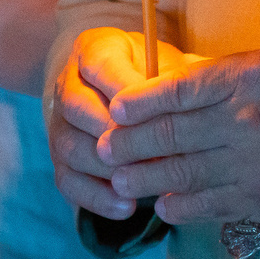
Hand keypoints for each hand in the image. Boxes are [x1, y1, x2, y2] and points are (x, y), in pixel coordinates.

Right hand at [49, 27, 201, 220]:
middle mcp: (67, 84)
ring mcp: (58, 123)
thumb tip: (200, 94)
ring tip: (143, 183)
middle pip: (77, 109)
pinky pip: (67, 181)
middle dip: (116, 135)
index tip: (161, 113)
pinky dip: (95, 198)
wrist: (117, 88)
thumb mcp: (164, 62)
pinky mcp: (59, 157)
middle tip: (153, 154)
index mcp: (93, 51)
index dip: (128, 91)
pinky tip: (126, 207)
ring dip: (106, 169)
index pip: (102, 67)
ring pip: (70, 147)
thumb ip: (176, 75)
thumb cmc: (151, 73)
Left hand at [95, 47, 259, 229]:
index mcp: (250, 76)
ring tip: (120, 179)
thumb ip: (223, 75)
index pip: (178, 90)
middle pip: (171, 134)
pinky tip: (163, 203)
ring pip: (182, 173)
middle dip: (129, 143)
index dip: (139, 103)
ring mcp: (254, 164)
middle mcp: (248, 119)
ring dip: (144, 178)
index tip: (116, 110)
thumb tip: (169, 81)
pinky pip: (207, 205)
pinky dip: (179, 205)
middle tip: (103, 148)